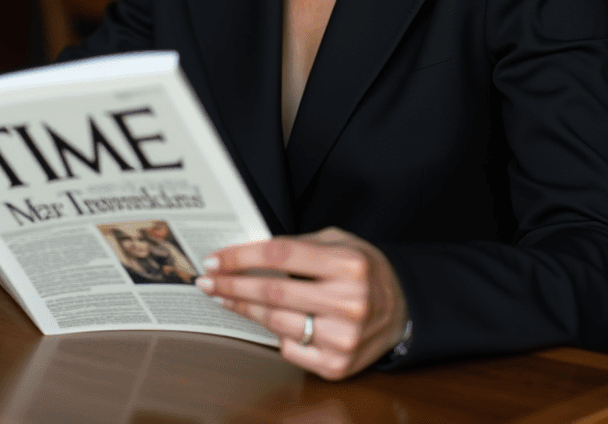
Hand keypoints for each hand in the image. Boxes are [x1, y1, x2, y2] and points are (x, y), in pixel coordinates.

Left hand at [196, 227, 406, 379]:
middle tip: (207, 281)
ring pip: (276, 322)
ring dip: (243, 309)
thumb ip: (301, 245)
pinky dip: (274, 334)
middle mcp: (349, 301)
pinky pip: (290, 349)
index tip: (216, 259)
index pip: (281, 255)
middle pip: (273, 291)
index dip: (242, 256)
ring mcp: (344, 337)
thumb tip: (249, 252)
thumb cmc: (363, 271)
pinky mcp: (338, 365)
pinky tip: (265, 321)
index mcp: (349, 264)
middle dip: (232, 284)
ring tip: (223, 297)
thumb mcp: (340, 242)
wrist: (401, 310)